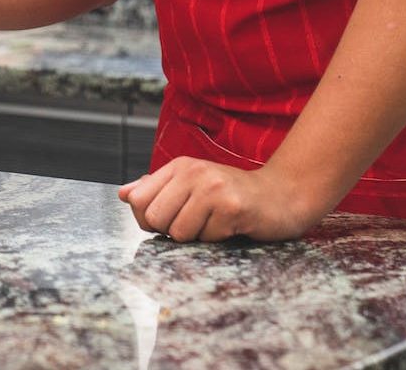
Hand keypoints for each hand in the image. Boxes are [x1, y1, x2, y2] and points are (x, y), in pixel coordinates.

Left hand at [117, 157, 323, 242]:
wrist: (282, 195)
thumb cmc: (232, 194)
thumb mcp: (191, 185)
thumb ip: (157, 189)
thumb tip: (123, 194)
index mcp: (178, 166)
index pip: (137, 199)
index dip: (148, 219)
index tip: (169, 219)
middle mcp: (192, 172)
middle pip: (154, 218)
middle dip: (171, 231)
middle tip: (195, 223)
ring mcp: (212, 187)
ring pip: (178, 232)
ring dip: (196, 236)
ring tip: (215, 222)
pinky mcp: (232, 206)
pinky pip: (207, 238)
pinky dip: (218, 239)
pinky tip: (232, 225)